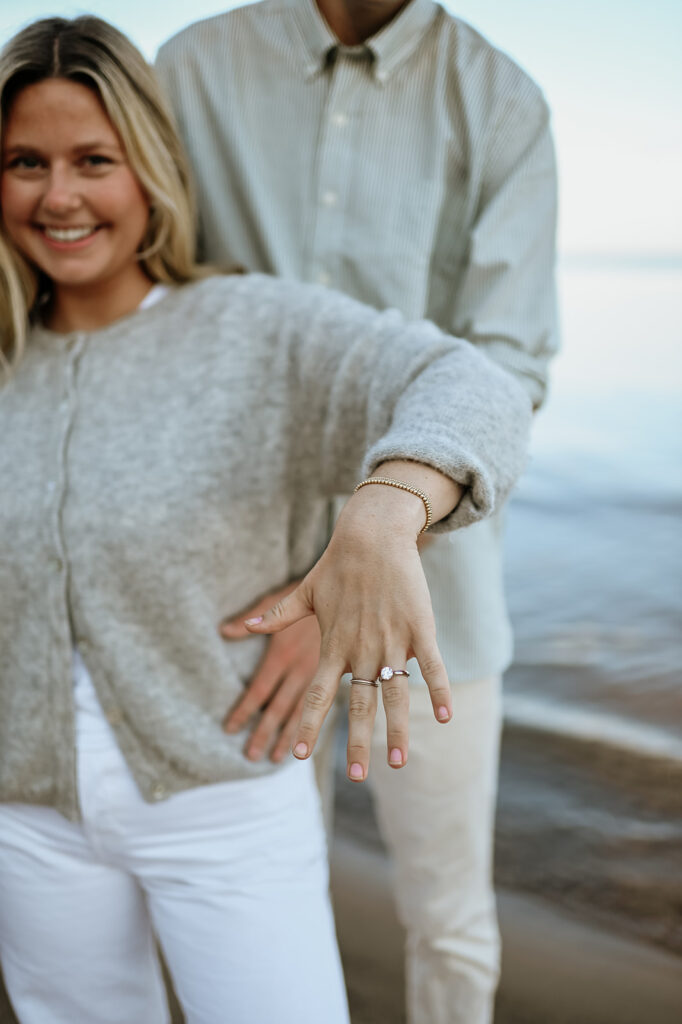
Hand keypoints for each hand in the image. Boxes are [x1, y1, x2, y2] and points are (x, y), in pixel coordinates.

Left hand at [239, 464, 457, 781]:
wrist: (372, 534)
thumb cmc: (337, 564)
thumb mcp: (303, 592)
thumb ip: (276, 616)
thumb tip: (241, 627)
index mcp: (332, 645)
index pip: (315, 695)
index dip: (307, 725)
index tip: (298, 755)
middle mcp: (360, 649)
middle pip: (357, 706)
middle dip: (356, 743)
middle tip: (355, 776)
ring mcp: (391, 640)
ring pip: (394, 695)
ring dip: (396, 730)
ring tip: (398, 763)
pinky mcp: (418, 627)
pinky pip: (431, 665)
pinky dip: (438, 690)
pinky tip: (445, 717)